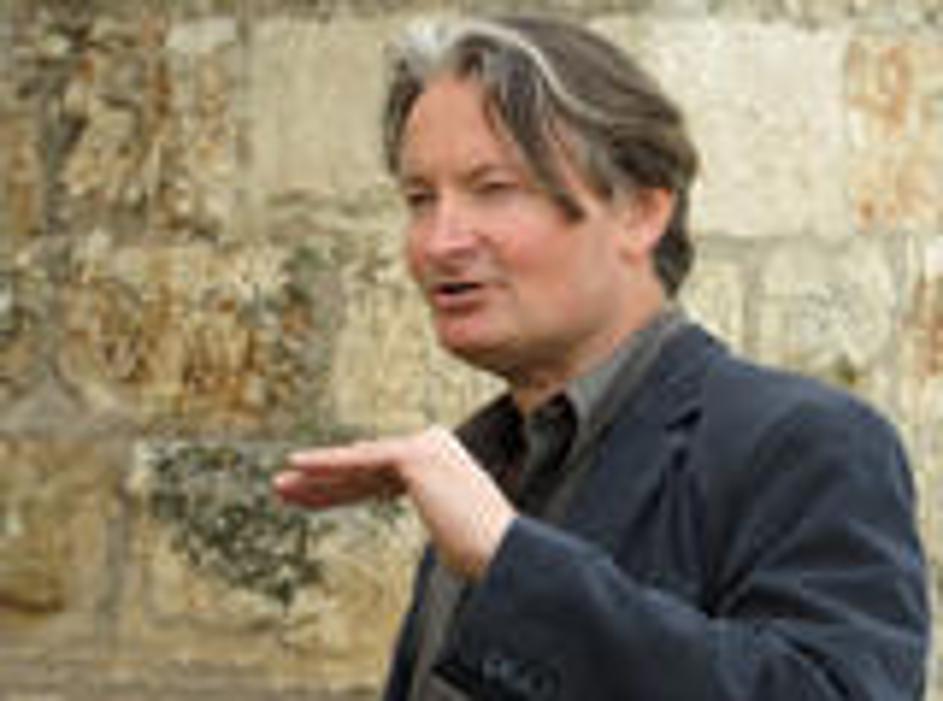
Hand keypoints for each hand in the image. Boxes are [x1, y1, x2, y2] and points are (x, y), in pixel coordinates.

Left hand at [274, 426, 515, 580]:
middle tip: (284, 487)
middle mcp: (434, 447)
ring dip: (315, 476)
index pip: (379, 477)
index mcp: (440, 466)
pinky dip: (327, 463)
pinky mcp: (414, 454)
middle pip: (365, 469)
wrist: (503, 553)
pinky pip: (361, 461)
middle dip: (323, 481)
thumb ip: (434, 520)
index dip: (340, 489)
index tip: (308, 497)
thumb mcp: (449, 534)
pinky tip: (298, 464)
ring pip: (359, 465)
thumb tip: (437, 534)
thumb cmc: (484, 555)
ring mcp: (426, 446)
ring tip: (279, 484)